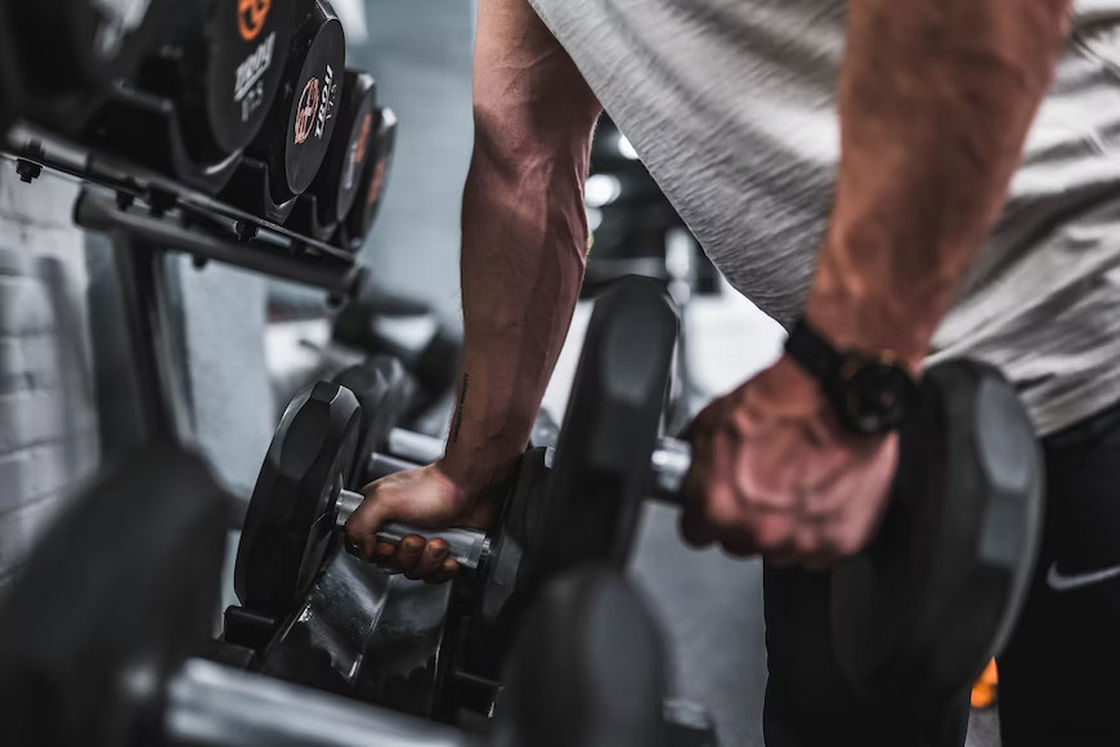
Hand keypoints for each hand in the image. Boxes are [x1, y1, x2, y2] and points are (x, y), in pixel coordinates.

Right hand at [343, 462, 497, 582]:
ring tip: (438, 540)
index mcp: (378, 515)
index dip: (376, 554)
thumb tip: (364, 551)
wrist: (471, 486)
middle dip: (407, 556)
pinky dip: (443, 568)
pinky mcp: (441, 552)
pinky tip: (449, 553)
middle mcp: (397, 529)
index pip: (362, 548)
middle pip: (390, 564)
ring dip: (428, 560)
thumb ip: (358, 525)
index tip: (388, 546)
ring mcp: (420, 541)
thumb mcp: (383, 499)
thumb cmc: (433, 487)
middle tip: (417, 538)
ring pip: (413, 571)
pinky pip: (435, 575)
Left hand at [679, 355, 898, 568]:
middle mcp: (758, 530)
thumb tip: (691, 473)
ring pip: (782, 550)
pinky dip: (822, 528)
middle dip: (746, 520)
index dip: (707, 516)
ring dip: (785, 527)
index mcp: (718, 505)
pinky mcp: (841, 541)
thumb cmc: (782, 402)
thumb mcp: (711, 423)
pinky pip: (822, 550)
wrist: (837, 394)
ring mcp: (801, 540)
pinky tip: (822, 493)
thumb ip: (697, 464)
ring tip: (797, 484)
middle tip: (764, 485)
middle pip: (739, 544)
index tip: (717, 505)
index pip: (697, 533)